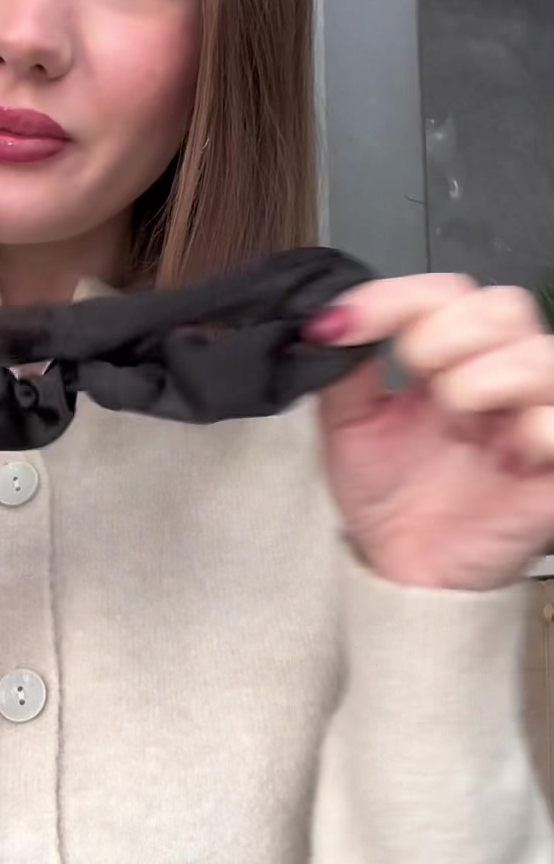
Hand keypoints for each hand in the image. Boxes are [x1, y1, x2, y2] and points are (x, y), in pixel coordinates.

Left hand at [307, 274, 553, 589]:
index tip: (343, 325)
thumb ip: (344, 366)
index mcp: (455, 359)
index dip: (395, 298)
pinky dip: (533, 429)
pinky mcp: (552, 472)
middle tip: (413, 372)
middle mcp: (502, 380)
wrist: (400, 570)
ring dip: (483, 376)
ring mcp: (533, 422)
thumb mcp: (348, 423)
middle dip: (446, 331)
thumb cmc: (388, 498)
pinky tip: (504, 453)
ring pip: (540, 357)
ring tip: (454, 416)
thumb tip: (332, 318)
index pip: (448, 293)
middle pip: (506, 307)